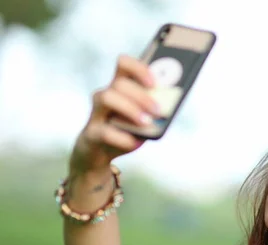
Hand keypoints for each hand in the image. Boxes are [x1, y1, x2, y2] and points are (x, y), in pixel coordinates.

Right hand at [70, 55, 160, 172]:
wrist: (101, 153)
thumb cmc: (128, 130)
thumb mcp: (144, 117)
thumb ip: (155, 109)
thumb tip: (171, 105)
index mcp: (119, 87)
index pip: (124, 64)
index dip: (139, 69)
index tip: (155, 83)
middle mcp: (105, 95)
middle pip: (119, 83)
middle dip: (141, 95)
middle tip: (158, 109)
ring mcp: (96, 113)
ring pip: (107, 98)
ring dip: (130, 109)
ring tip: (146, 122)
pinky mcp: (91, 133)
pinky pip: (105, 131)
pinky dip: (123, 137)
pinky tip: (136, 141)